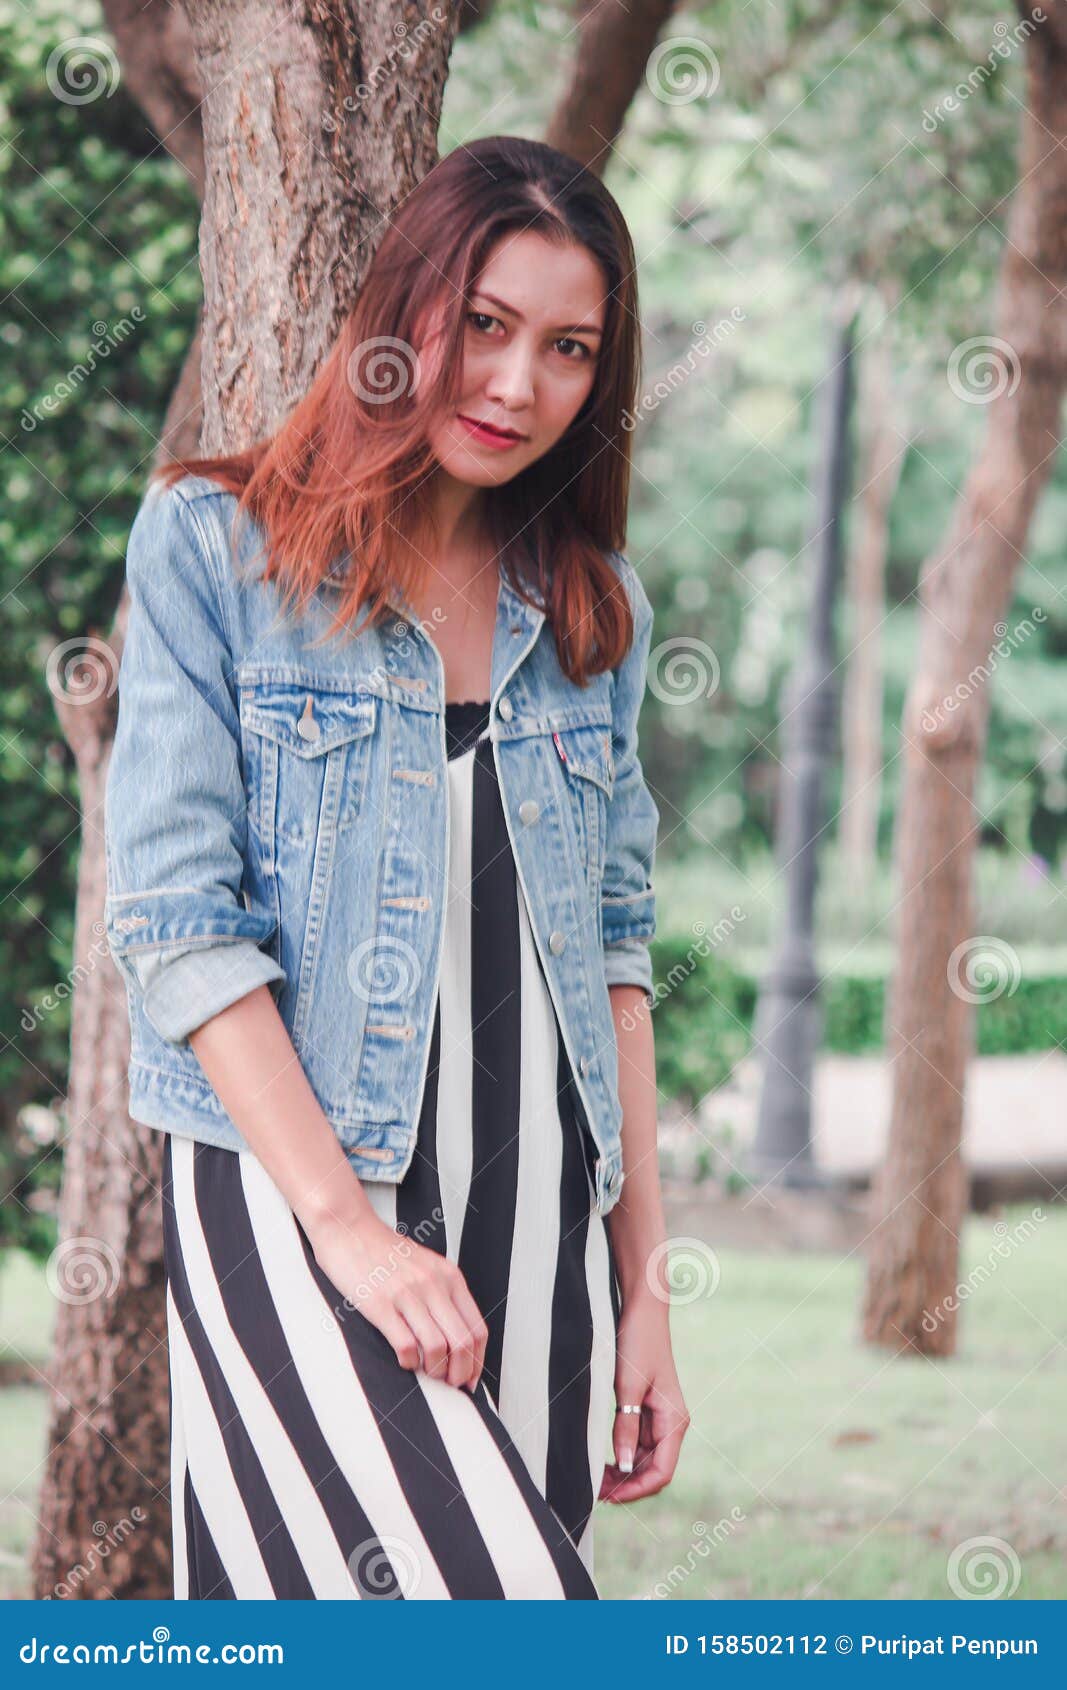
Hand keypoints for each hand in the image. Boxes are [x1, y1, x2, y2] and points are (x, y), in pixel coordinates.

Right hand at [308, 1210, 488, 1392]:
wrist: (350, 1230)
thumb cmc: (385, 1252)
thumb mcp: (427, 1266)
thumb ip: (444, 1295)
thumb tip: (457, 1338)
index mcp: (449, 1277)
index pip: (477, 1329)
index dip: (478, 1361)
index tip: (471, 1377)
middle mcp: (433, 1284)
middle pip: (463, 1343)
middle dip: (460, 1373)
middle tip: (452, 1384)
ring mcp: (407, 1294)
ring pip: (438, 1348)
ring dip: (436, 1371)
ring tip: (428, 1373)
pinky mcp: (381, 1304)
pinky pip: (406, 1345)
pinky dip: (409, 1362)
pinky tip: (405, 1360)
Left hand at [600, 1298, 688, 1501]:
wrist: (643, 1311)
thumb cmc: (639, 1343)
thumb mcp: (628, 1387)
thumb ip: (625, 1428)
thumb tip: (623, 1467)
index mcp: (674, 1422)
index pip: (661, 1473)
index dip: (635, 1490)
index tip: (608, 1496)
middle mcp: (671, 1424)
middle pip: (652, 1471)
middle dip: (626, 1485)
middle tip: (594, 1489)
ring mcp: (660, 1418)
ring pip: (643, 1459)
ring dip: (622, 1472)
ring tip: (594, 1477)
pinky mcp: (647, 1409)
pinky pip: (637, 1442)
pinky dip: (622, 1454)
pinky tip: (602, 1458)